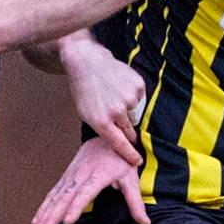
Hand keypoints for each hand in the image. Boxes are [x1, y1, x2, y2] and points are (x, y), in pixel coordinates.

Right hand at [30, 136, 150, 223]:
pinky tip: (36, 222)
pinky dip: (43, 208)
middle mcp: (80, 175)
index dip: (76, 207)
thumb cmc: (120, 160)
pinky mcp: (65, 178)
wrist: (106, 137)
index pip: (85, 193)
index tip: (68, 221)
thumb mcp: (132, 178)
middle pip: (64, 199)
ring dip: (44, 216)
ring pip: (55, 198)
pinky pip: (52, 195)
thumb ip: (136, 202)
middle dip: (52, 218)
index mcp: (98, 175)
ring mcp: (70, 177)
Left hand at [60, 37, 146, 165]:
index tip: (137, 161)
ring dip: (128, 110)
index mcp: (101, 121)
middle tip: (118, 118)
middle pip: (129, 131)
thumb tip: (120, 141)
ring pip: (135, 114)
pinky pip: (140, 99)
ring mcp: (128, 98)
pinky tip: (119, 86)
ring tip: (113, 95)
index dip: (129, 155)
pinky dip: (132, 95)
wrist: (87, 61)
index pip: (119, 144)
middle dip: (127, 131)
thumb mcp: (86, 114)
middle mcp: (116, 111)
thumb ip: (103, 128)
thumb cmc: (84, 89)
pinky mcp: (137, 86)